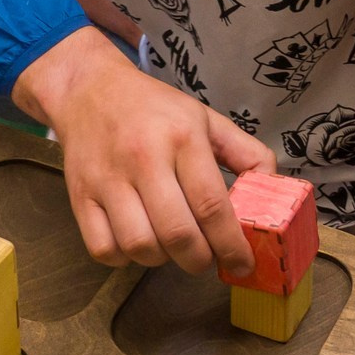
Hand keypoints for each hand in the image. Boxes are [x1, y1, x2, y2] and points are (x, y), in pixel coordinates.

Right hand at [13, 27, 275, 276]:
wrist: (89, 89)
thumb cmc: (153, 108)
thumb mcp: (205, 118)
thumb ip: (246, 152)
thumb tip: (274, 189)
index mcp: (182, 137)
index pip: (212, 205)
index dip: (231, 245)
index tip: (243, 264)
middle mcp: (143, 157)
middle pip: (177, 234)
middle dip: (200, 260)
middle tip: (207, 258)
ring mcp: (107, 179)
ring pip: (140, 246)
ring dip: (162, 260)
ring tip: (170, 245)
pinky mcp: (79, 195)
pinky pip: (103, 249)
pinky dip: (124, 257)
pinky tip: (137, 240)